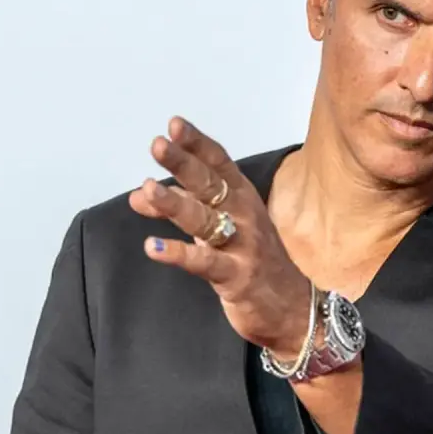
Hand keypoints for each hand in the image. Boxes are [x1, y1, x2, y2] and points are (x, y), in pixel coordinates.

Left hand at [129, 117, 310, 357]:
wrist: (295, 309)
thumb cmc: (254, 263)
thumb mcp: (216, 231)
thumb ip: (181, 209)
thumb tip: (137, 195)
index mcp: (243, 199)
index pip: (220, 165)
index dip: (197, 145)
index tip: (174, 125)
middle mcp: (245, 216)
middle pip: (211, 185)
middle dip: (184, 164)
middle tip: (158, 145)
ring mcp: (243, 246)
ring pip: (205, 220)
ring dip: (175, 204)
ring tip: (146, 190)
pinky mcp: (237, 276)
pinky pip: (205, 262)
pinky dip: (178, 254)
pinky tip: (152, 247)